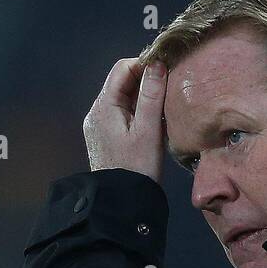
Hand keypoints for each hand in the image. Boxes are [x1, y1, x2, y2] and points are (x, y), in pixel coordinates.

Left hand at [82, 56, 166, 181]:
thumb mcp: (148, 130)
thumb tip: (157, 63)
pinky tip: (153, 122)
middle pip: (122, 83)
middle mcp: (97, 113)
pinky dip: (138, 111)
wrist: (122, 203)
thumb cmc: (137, 168)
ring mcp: (99, 126)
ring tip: (165, 105)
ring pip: (123, 99)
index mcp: (104, 107)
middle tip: (169, 88)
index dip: (144, 64)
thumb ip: (152, 95)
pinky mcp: (106, 137)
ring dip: (143, 97)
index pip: (122, 69)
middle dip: (145, 81)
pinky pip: (122, 114)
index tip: (167, 71)